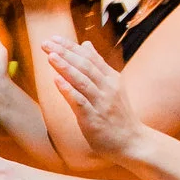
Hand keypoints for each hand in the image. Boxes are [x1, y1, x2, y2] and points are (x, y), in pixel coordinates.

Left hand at [38, 33, 144, 158]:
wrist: (133, 142)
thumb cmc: (118, 115)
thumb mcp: (111, 86)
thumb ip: (98, 66)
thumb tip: (85, 44)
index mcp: (111, 78)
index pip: (89, 57)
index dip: (70, 47)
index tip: (53, 38)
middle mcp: (107, 87)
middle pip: (84, 65)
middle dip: (65, 53)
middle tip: (46, 43)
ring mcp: (101, 102)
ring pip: (82, 81)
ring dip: (66, 67)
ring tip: (50, 55)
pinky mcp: (94, 118)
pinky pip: (80, 102)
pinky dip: (69, 90)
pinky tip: (57, 80)